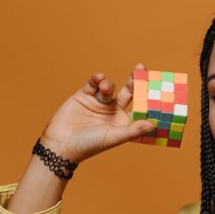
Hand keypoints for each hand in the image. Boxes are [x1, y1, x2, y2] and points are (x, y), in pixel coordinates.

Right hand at [39, 63, 155, 163]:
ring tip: (103, 88)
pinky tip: (98, 78)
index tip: (154, 84)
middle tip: (140, 67)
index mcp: (122, 122)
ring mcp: (98, 103)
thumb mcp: (113, 137)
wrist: (60, 144)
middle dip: (134, 80)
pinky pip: (93, 83)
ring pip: (109, 87)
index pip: (138, 106)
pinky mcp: (84, 96)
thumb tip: (153, 125)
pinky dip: (97, 79)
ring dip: (109, 84)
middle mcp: (112, 111)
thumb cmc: (89, 146)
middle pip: (127, 92)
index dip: (146, 95)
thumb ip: (132, 131)